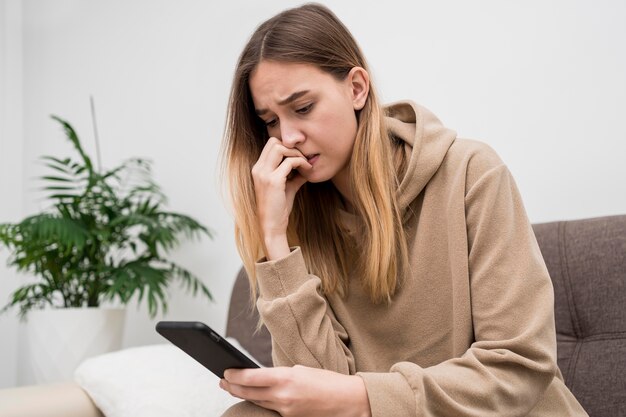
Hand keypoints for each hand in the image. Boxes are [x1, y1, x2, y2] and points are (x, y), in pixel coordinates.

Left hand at [220, 365, 370, 416]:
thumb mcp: (301, 370)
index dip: (234, 375)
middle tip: (222, 380)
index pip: (250, 377)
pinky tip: (254, 397)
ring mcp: (285, 410)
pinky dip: (260, 401)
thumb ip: (280, 375)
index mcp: (285, 378)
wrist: (347, 401)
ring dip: (243, 394)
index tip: (225, 371)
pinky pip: (269, 408)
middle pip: (248, 392)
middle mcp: (283, 396)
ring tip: (232, 387)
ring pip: (257, 401)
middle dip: (232, 386)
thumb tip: (263, 378)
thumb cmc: (327, 382)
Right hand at [251, 137, 311, 258]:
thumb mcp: (287, 187)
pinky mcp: (273, 181)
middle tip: (303, 159)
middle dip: (291, 148)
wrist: (272, 226)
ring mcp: (264, 174)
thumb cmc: (278, 209)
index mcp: (258, 169)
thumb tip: (308, 166)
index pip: (271, 145)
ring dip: (297, 154)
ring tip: (306, 165)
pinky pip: (290, 162)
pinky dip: (301, 163)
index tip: (298, 158)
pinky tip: (308, 171)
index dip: (286, 148)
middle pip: (274, 142)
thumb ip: (295, 175)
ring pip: (280, 148)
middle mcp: (258, 169)